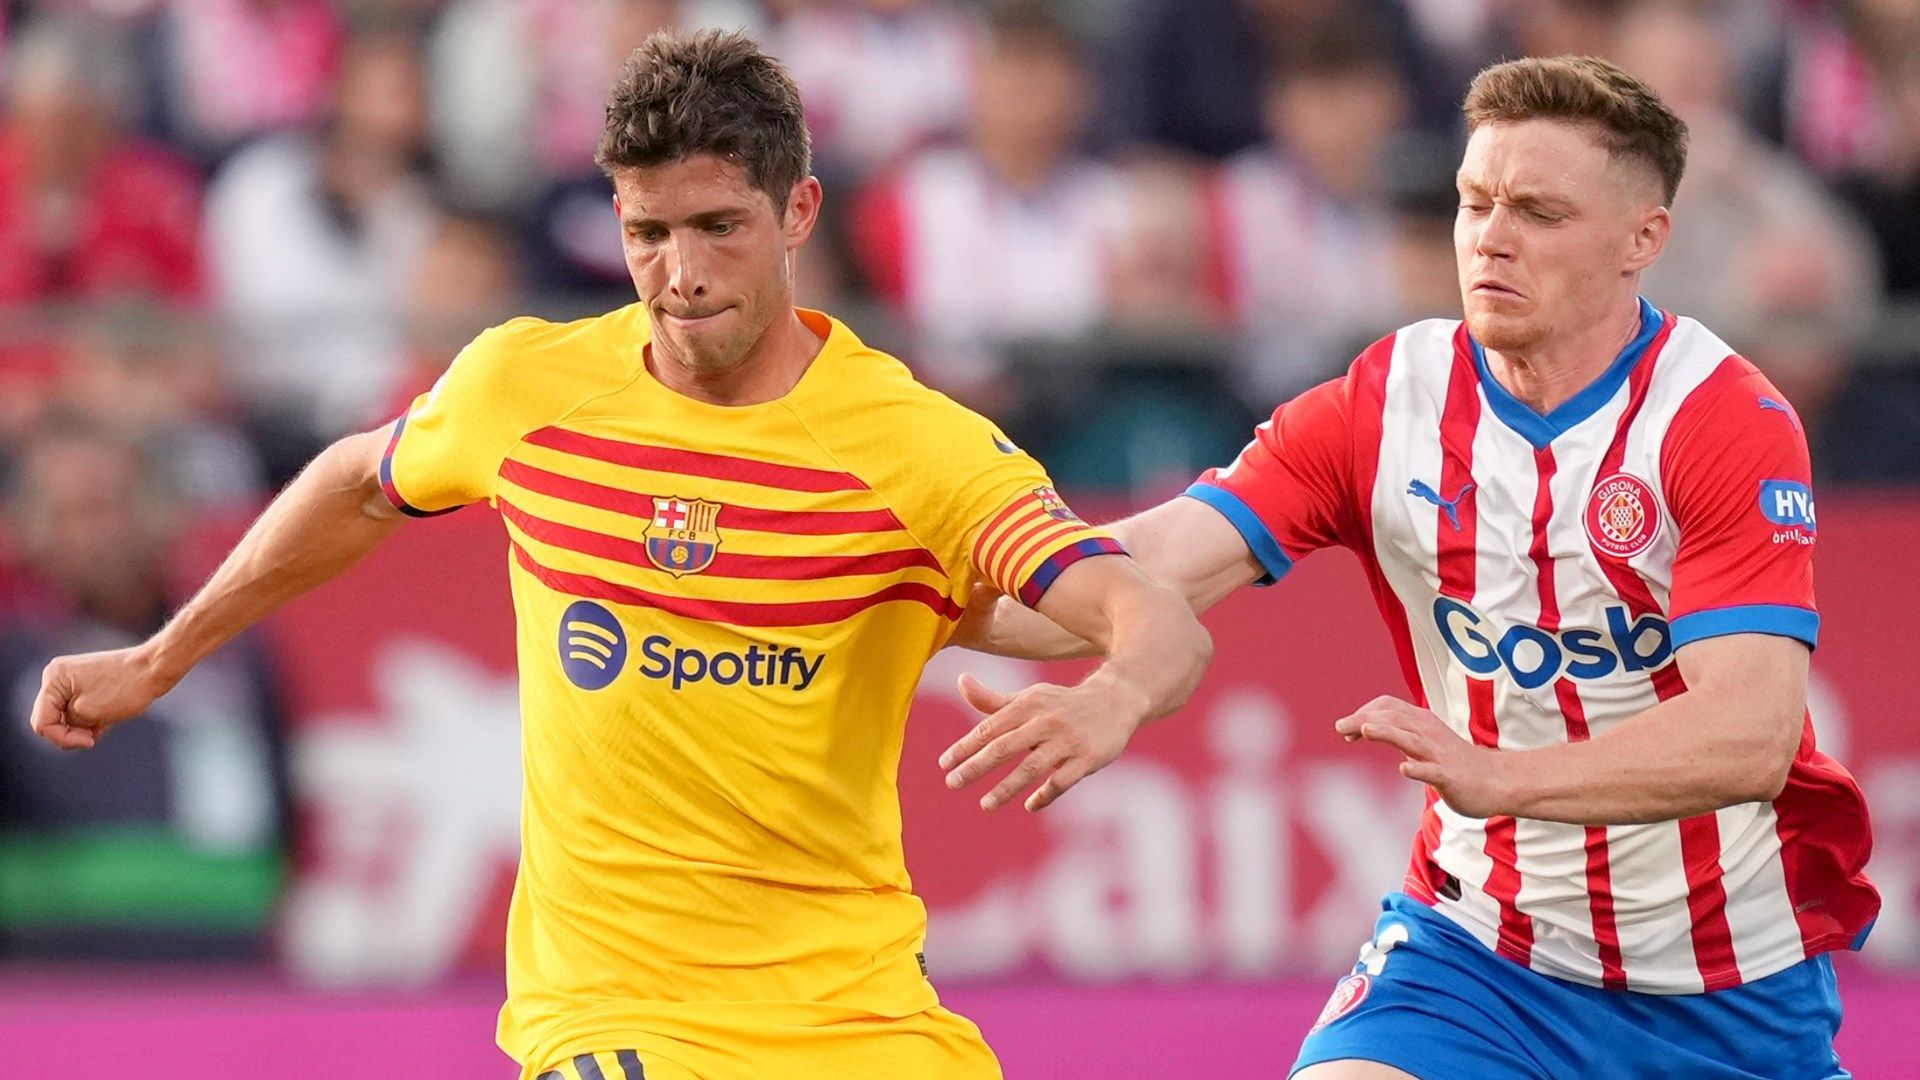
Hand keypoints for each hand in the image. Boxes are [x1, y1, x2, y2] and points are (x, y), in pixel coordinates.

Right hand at [30, 645, 175, 749]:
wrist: (155, 668)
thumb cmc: (125, 688)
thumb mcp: (89, 714)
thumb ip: (68, 724)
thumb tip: (66, 725)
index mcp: (53, 679)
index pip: (42, 722)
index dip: (62, 738)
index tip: (90, 741)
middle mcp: (57, 676)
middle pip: (51, 719)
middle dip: (71, 733)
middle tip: (95, 735)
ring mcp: (72, 679)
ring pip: (67, 717)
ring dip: (83, 727)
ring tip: (105, 723)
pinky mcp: (87, 684)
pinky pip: (80, 710)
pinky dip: (91, 719)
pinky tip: (108, 719)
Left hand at [937, 671, 1146, 810]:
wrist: (1115, 701)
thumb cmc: (1060, 703)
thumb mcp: (1028, 698)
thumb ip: (992, 699)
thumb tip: (960, 681)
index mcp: (1027, 705)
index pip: (989, 728)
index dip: (965, 746)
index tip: (944, 764)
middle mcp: (1045, 721)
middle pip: (1004, 747)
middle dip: (976, 767)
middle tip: (952, 783)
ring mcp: (1067, 741)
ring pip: (1031, 768)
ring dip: (1006, 787)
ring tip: (984, 804)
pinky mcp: (1087, 759)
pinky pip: (1062, 781)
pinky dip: (1045, 795)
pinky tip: (1029, 806)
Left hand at [1335, 695, 1512, 818]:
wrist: (1498, 781)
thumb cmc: (1455, 762)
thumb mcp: (1424, 741)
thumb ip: (1396, 733)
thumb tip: (1361, 727)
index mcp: (1422, 724)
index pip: (1388, 708)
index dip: (1364, 713)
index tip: (1345, 729)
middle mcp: (1429, 734)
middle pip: (1394, 720)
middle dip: (1364, 720)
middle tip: (1339, 727)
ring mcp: (1440, 755)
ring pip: (1411, 740)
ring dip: (1387, 734)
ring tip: (1364, 731)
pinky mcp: (1450, 776)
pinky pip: (1433, 772)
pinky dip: (1417, 769)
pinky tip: (1403, 769)